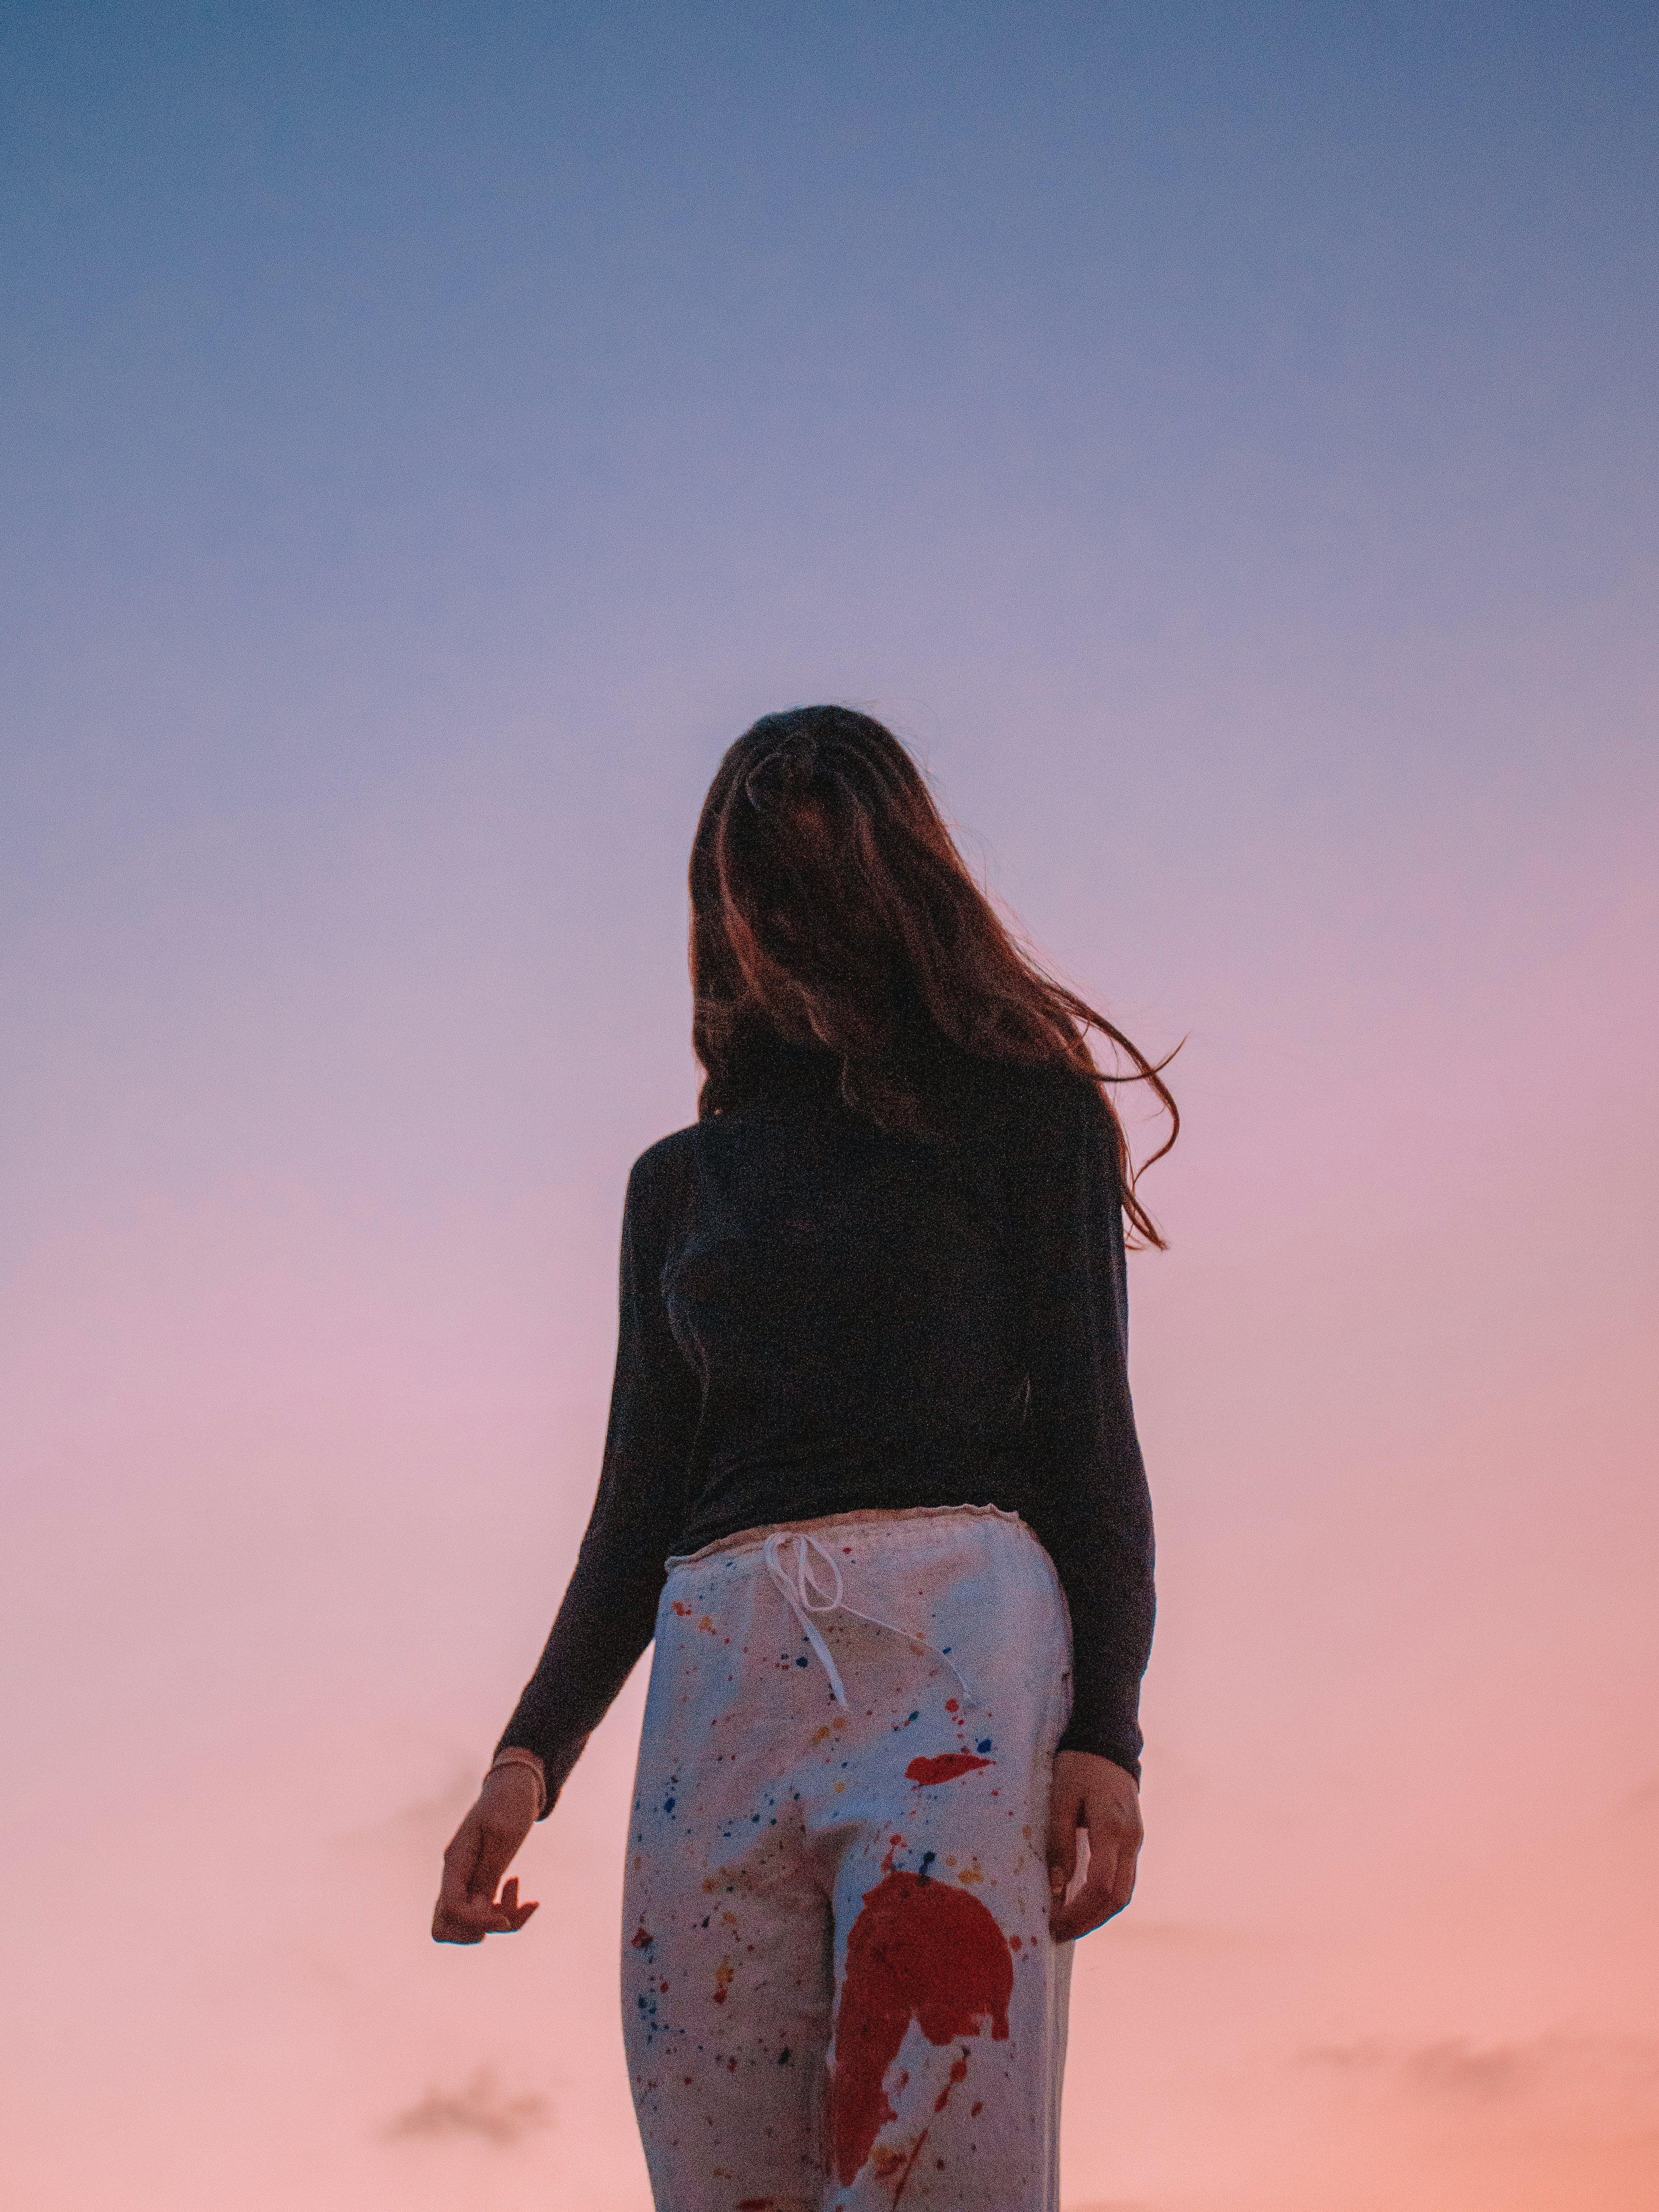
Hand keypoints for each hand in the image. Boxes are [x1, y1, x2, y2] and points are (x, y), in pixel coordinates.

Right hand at [431, 1765, 541, 1943]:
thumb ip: (488, 1873)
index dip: (477, 1922)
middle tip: (503, 1916)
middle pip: (443, 1928)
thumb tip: (478, 1910)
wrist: (516, 1786)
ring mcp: (465, 1882)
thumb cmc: (510, 1803)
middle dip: (475, 1932)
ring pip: (467, 1926)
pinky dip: (506, 1912)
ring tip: (523, 1898)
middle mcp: (455, 1876)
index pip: (451, 1909)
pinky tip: (522, 1892)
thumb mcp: (503, 1835)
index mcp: (455, 1862)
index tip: (506, 1918)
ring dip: (498, 1922)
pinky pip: (485, 1913)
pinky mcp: (479, 1884)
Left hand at [1046, 1750, 1141, 1940]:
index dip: (1079, 1911)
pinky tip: (1082, 1902)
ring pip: (1124, 1892)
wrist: (1106, 1743)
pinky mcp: (1132, 1840)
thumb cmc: (1078, 1767)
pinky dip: (1104, 1898)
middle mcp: (1130, 1839)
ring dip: (1098, 1914)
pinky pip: (1123, 1879)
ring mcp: (1135, 1841)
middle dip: (1088, 1921)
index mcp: (1112, 1828)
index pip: (1101, 1885)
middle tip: (1059, 1932)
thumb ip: (1060, 1842)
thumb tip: (1057, 1887)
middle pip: (1117, 1897)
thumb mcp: (1061, 1798)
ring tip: (1068, 1924)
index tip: (1055, 1923)